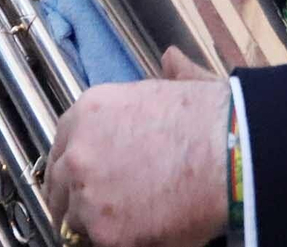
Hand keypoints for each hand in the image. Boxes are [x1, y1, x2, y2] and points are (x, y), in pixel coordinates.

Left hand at [47, 56, 228, 246]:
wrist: (227, 154)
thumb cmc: (210, 121)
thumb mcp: (181, 81)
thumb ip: (169, 73)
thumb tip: (173, 58)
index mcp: (88, 112)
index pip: (61, 147)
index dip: (73, 166)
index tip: (82, 178)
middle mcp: (78, 152)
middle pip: (59, 186)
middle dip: (75, 198)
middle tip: (100, 208)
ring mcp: (87, 195)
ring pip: (76, 221)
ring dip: (96, 223)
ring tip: (126, 222)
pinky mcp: (105, 232)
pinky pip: (100, 244)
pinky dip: (121, 242)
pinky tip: (142, 234)